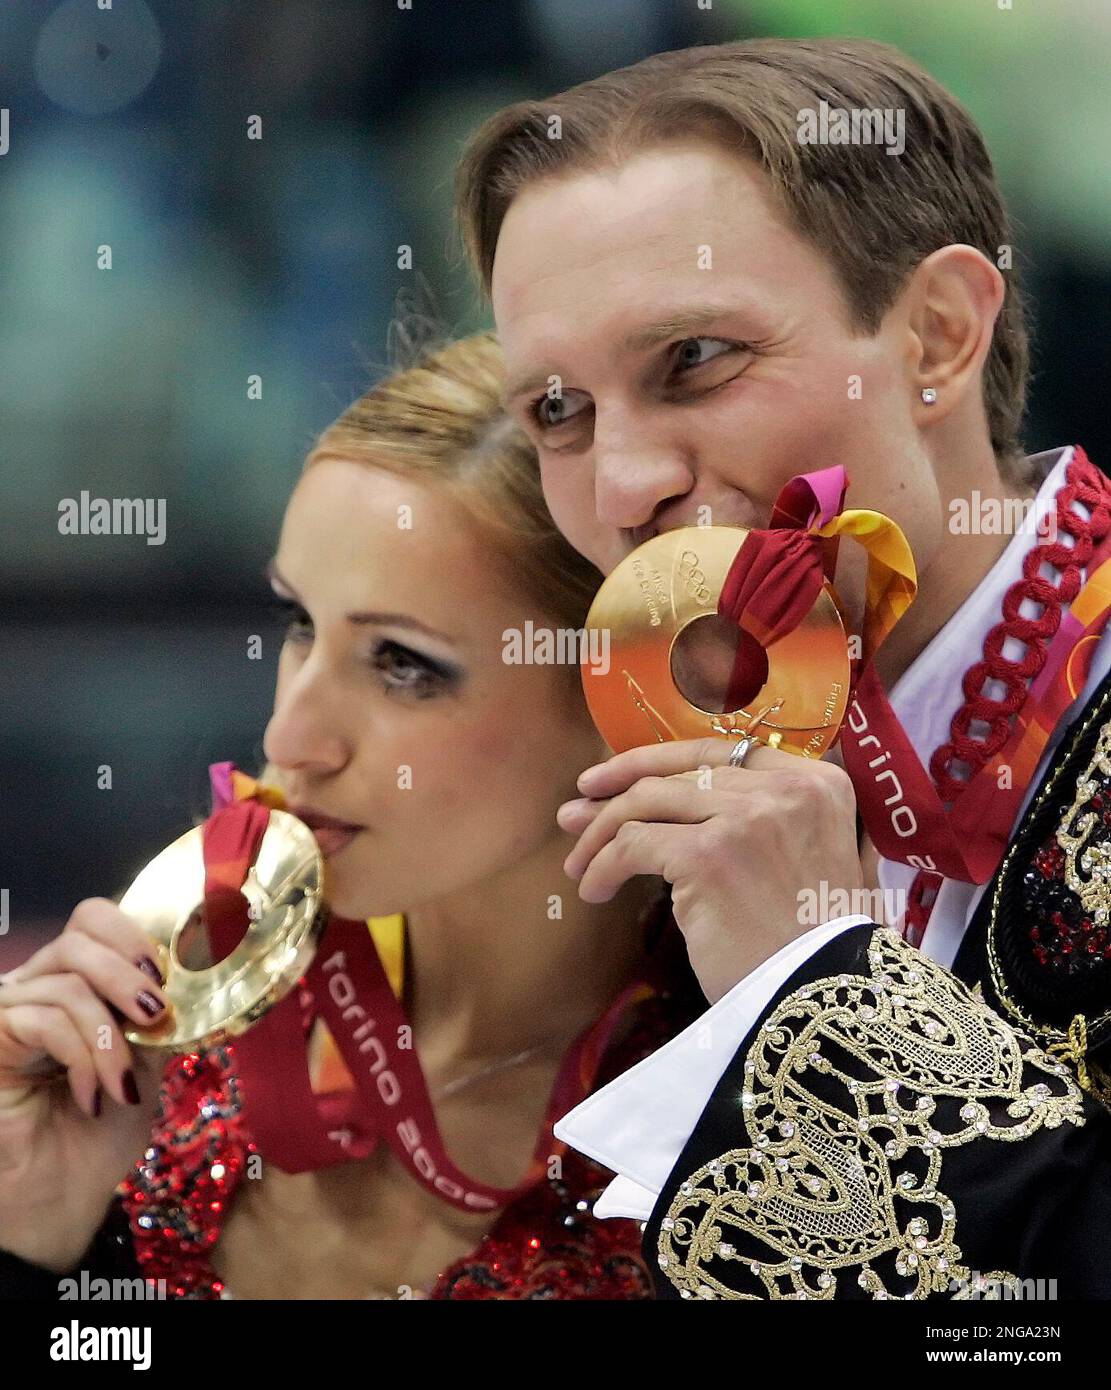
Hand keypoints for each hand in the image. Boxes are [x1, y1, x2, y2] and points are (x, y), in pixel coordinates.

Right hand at [0, 898, 170, 1269]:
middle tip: (154, 1016)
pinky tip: (92, 1097)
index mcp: (75, 981)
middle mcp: (36, 985)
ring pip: (68, 982)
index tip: (166, 979)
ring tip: (122, 1083)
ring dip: (110, 1037)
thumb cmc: (103, 1131)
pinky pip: (43, 1018)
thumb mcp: (148, 1058)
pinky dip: (82, 1057)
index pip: (93, 918)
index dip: (133, 935)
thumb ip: (158, 1012)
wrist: (66, 1196)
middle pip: (80, 936)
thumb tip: (193, 976)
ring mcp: (10, 1010)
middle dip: (127, 973)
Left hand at [556, 739, 862, 1002]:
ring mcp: (747, 818)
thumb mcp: (809, 860)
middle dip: (615, 793)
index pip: (718, 752)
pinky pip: (633, 845)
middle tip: (575, 813)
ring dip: (601, 834)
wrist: (822, 1002)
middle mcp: (785, 788)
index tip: (611, 779)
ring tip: (579, 864)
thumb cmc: (811, 947)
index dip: (655, 762)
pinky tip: (595, 890)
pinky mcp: (709, 855)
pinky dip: (604, 866)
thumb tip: (669, 797)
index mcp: (818, 782)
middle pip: (677, 774)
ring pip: (647, 803)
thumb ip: (766, 819)